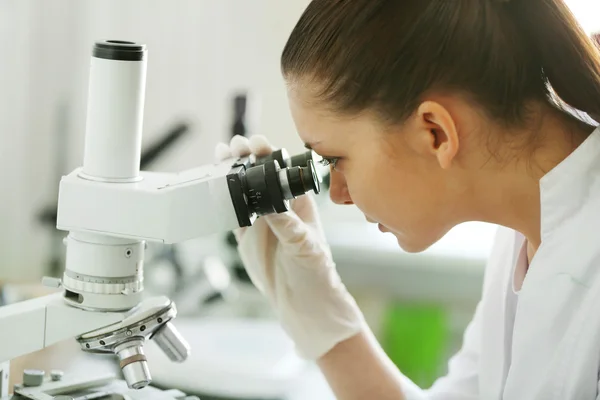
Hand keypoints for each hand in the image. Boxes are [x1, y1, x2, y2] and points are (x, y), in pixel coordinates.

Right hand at [215, 135, 364, 359]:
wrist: (302, 302)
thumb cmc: (315, 272)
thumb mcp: (305, 247)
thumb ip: (287, 226)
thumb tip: (271, 206)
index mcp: (298, 202)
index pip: (283, 170)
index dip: (269, 154)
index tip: (258, 144)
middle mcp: (279, 206)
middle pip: (259, 174)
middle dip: (246, 156)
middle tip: (233, 146)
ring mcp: (260, 219)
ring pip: (243, 188)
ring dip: (232, 171)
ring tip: (220, 154)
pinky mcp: (246, 234)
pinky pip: (231, 210)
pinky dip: (222, 197)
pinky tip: (213, 183)